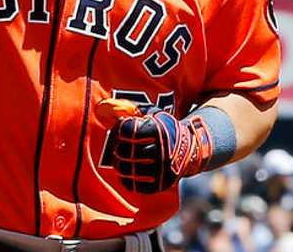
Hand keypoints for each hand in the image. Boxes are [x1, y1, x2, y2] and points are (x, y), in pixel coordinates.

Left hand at [96, 99, 213, 193]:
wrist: (188, 150)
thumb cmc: (164, 129)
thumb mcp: (154, 114)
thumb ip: (133, 109)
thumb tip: (105, 107)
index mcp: (159, 132)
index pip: (128, 131)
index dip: (120, 129)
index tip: (122, 128)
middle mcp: (162, 152)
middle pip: (125, 152)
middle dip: (117, 147)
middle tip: (117, 146)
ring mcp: (161, 171)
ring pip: (127, 170)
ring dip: (119, 163)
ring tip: (120, 158)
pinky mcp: (159, 185)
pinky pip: (134, 185)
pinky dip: (126, 178)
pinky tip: (128, 170)